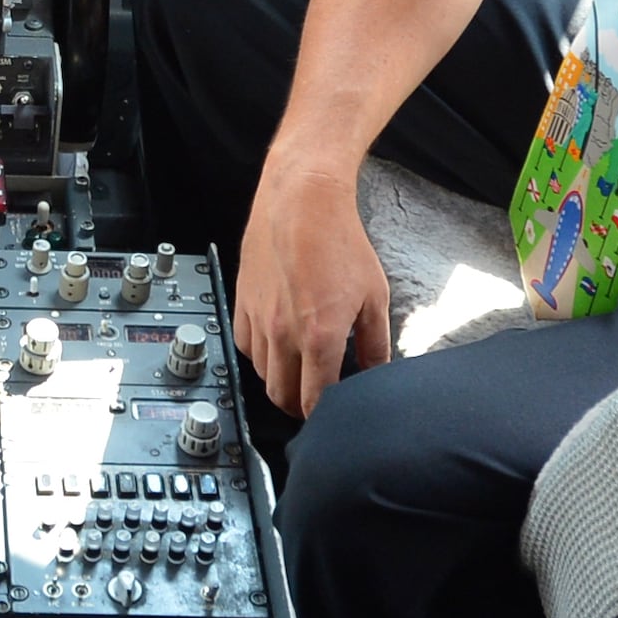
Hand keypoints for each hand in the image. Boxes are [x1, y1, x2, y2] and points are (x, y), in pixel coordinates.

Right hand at [236, 153, 397, 418]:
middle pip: (282, 396)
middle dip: (300, 406)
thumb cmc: (339, 240)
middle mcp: (284, 333)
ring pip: (261, 374)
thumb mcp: (374, 295)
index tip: (333, 415)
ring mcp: (259, 319)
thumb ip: (375, 344)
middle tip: (316, 400)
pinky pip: (244, 347)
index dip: (324, 416)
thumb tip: (376, 373)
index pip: (315, 400)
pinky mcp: (241, 303)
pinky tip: (277, 345)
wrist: (302, 201)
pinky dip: (260, 356)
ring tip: (299, 371)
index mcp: (320, 336)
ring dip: (280, 380)